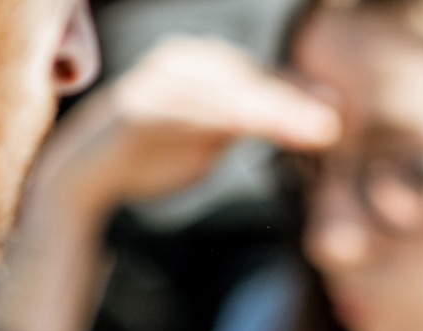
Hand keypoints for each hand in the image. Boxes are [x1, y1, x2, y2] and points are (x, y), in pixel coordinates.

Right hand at [30, 35, 339, 221]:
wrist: (85, 177)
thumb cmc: (153, 155)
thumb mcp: (212, 139)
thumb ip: (249, 123)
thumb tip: (309, 121)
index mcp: (201, 65)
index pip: (259, 76)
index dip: (298, 95)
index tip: (337, 115)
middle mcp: (181, 62)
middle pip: (250, 81)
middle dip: (293, 103)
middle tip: (335, 127)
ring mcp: (159, 81)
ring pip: (229, 95)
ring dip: (273, 113)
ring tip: (312, 133)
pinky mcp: (141, 108)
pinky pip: (195, 112)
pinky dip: (230, 120)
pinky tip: (258, 129)